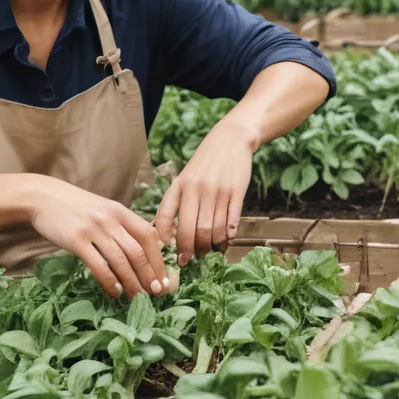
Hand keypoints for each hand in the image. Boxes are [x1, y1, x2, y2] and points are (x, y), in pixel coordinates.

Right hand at [27, 175, 167, 298]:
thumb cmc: (76, 207)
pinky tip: (115, 293)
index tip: (163, 278)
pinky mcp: (75, 240)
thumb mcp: (103, 209)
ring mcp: (93, 229)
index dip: (158, 259)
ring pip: (120, 261)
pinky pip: (98, 265)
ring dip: (132, 283)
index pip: (148, 236)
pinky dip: (109, 282)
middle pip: (137, 251)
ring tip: (138, 298)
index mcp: (120, 211)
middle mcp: (110, 219)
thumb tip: (142, 253)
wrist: (43, 196)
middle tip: (156, 294)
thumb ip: (121, 226)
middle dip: (149, 275)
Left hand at [154, 121, 255, 265]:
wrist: (230, 139)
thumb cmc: (204, 163)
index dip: (164, 238)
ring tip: (209, 251)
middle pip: (192, 230)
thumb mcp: (184, 178)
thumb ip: (175, 202)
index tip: (168, 251)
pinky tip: (225, 240)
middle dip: (190, 250)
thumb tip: (162, 232)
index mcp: (180, 186)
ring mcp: (217, 190)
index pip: (166, 217)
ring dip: (210, 246)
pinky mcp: (236, 191)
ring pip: (212, 229)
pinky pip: (231, 221)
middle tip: (191, 259)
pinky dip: (228, 235)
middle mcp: (196, 189)